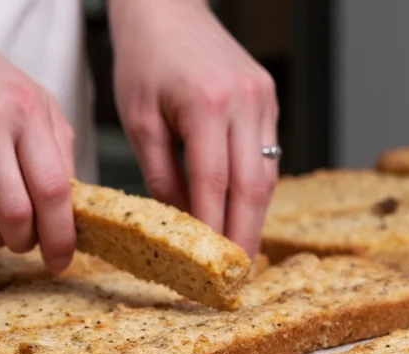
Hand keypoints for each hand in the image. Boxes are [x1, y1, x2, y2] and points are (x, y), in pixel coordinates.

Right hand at [0, 20, 76, 270]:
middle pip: (16, 213)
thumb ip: (60, 151)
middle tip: (28, 241)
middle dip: (26, 241)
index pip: (52, 189)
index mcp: (26, 112)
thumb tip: (75, 209)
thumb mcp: (36, 101)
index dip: (61, 234)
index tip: (62, 259)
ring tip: (0, 228)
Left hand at [110, 0, 279, 256]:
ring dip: (255, 215)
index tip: (210, 264)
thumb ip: (161, 175)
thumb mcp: (140, 120)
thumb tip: (181, 222)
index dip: (214, 228)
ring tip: (241, 249)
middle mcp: (244, 101)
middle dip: (245, 233)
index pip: (214, 182)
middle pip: (253, 185)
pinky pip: (267, 154)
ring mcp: (263, 99)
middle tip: (237, 272)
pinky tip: (244, 210)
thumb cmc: (144, 60)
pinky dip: (256, 187)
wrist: (168, 10)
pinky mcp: (268, 98)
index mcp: (207, 104)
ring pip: (267, 174)